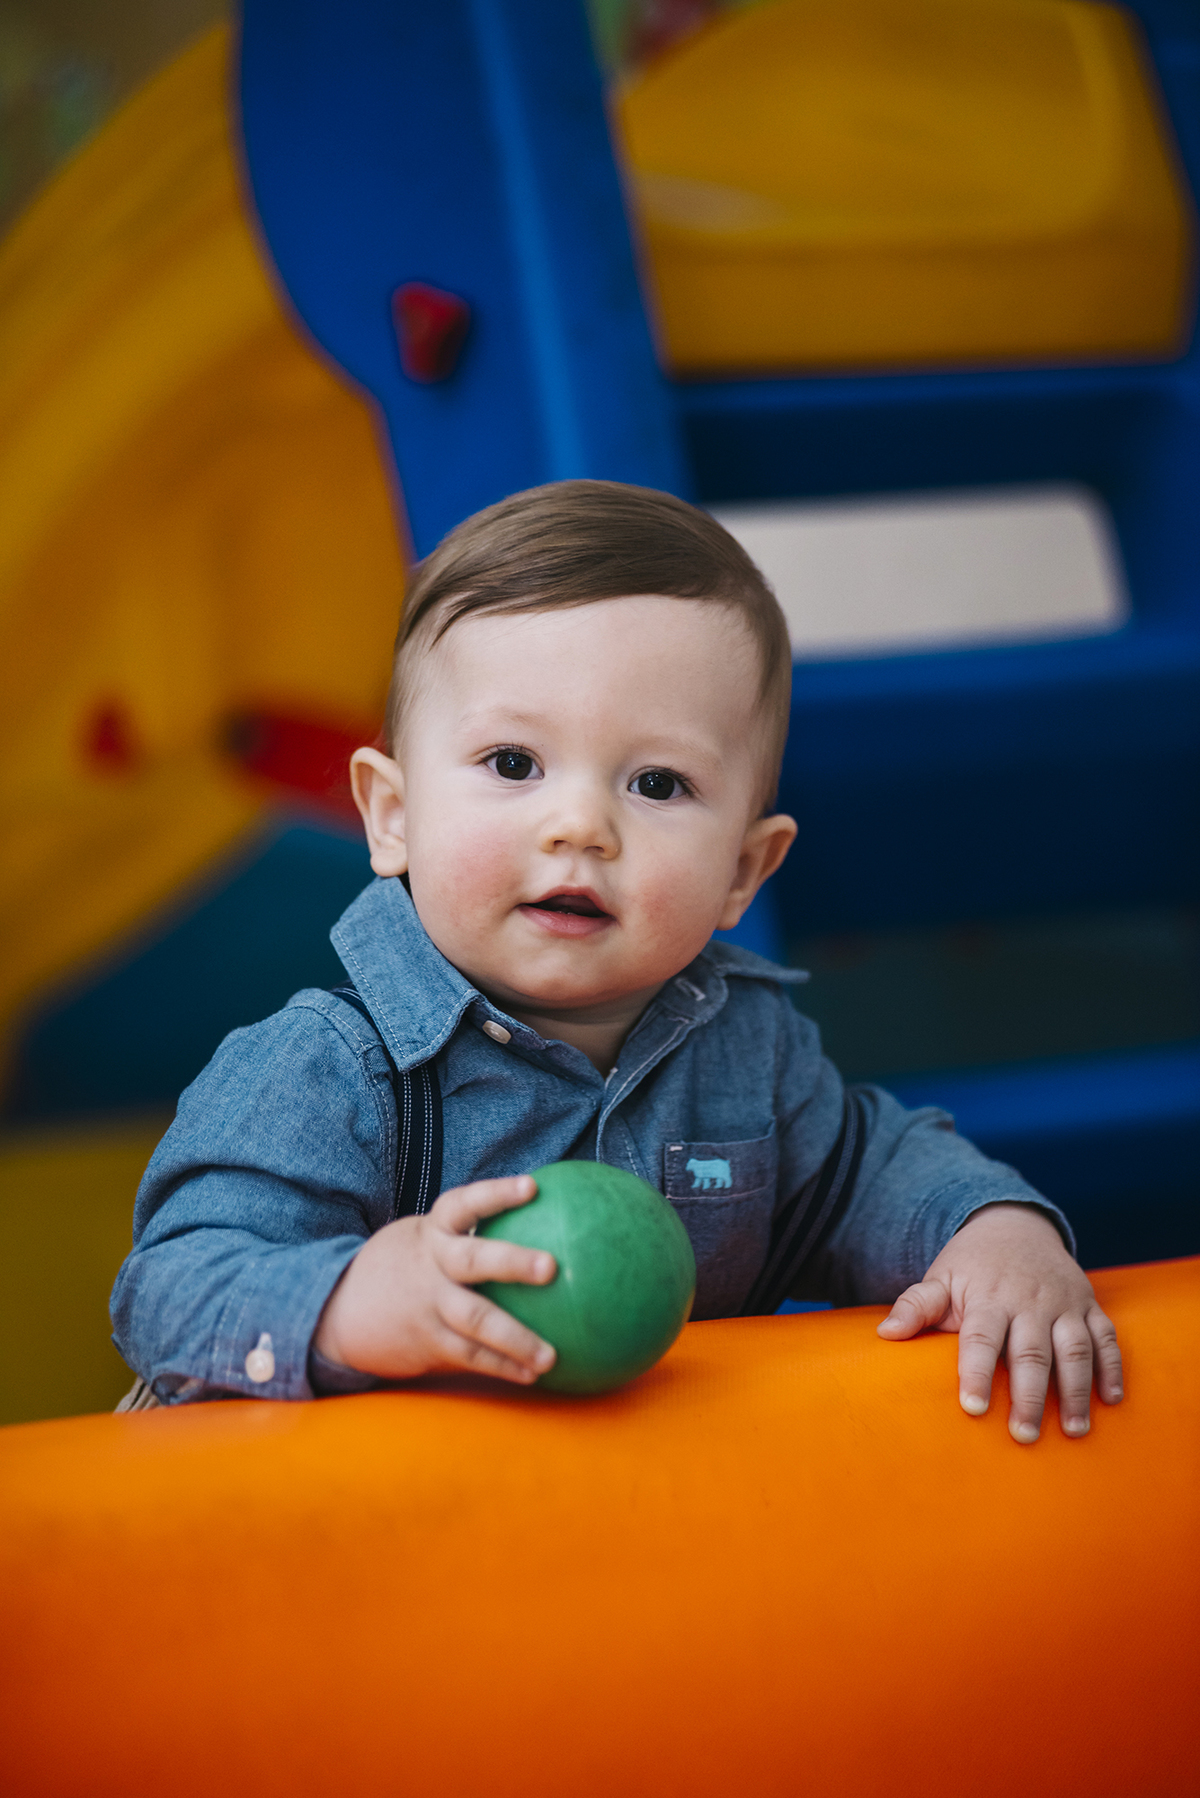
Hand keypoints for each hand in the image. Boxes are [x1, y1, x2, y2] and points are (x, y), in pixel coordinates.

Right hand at [314, 1176, 556, 1384]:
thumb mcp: (421, 1238)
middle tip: (551, 1267)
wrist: (337, 1312)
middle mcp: (431, 1264)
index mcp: (432, 1232)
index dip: (497, 1194)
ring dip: (516, 1338)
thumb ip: (462, 1233)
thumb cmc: (400, 1267)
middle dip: (512, 1262)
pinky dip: (501, 1365)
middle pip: (473, 1260)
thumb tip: (536, 1223)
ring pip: (476, 1319)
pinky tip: (530, 1373)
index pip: (465, 1203)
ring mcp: (428, 1304)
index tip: (531, 1186)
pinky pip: (469, 1355)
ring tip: (550, 1356)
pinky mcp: (426, 1341)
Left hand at [876, 1203, 1123, 1442]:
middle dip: (1029, 1395)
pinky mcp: (1089, 1305)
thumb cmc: (971, 1265)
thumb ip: (916, 1305)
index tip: (972, 1409)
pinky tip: (1111, 1401)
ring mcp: (1063, 1303)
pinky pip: (1106, 1337)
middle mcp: (1029, 1301)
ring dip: (1076, 1390)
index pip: (981, 1338)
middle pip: (1031, 1351)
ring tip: (1074, 1431)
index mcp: (988, 1297)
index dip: (976, 1372)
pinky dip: (1112, 1367)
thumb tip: (886, 1333)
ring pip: (1074, 1348)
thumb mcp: (940, 1277)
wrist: (1014, 1224)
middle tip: (1024, 1436)